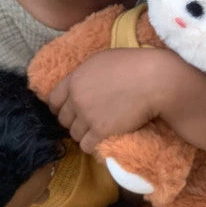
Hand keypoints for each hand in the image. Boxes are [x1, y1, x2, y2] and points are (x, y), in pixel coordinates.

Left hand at [47, 48, 175, 153]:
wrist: (153, 80)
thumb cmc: (133, 64)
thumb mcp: (102, 60)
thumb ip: (86, 75)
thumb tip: (81, 84)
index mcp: (75, 79)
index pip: (52, 100)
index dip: (59, 108)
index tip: (68, 112)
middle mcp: (77, 98)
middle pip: (62, 119)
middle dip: (73, 122)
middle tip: (87, 122)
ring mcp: (87, 116)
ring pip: (74, 134)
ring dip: (84, 134)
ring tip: (98, 130)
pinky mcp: (100, 131)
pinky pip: (86, 146)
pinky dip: (93, 145)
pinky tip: (103, 140)